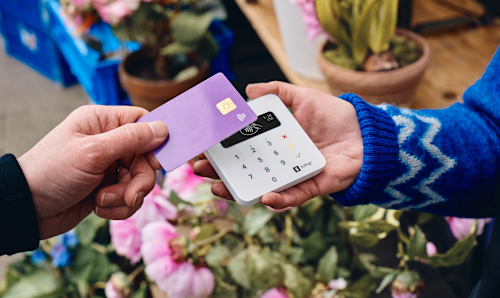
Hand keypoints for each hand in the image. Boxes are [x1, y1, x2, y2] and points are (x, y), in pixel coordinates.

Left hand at [18, 105, 167, 238]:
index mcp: (102, 122)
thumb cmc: (52, 172)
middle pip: (146, 156)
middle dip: (140, 179)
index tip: (155, 161)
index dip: (155, 141)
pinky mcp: (107, 188)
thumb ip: (130, 139)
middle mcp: (108, 141)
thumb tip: (164, 128)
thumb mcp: (93, 152)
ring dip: (127, 195)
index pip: (142, 122)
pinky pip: (129, 196)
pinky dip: (119, 206)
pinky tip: (100, 208)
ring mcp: (108, 166)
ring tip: (104, 201)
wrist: (27, 209)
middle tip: (130, 194)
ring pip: (139, 179)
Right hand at [193, 82, 362, 208]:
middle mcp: (279, 161)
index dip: (220, 148)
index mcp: (273, 142)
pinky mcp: (312, 187)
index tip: (199, 146)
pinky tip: (264, 197)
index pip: (240, 147)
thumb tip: (247, 90)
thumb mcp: (303, 97)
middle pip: (244, 170)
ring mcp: (293, 176)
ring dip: (239, 190)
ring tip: (218, 187)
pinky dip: (279, 200)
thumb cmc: (334, 115)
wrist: (367, 133)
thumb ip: (278, 91)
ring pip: (261, 188)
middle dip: (219, 171)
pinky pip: (293, 198)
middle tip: (199, 167)